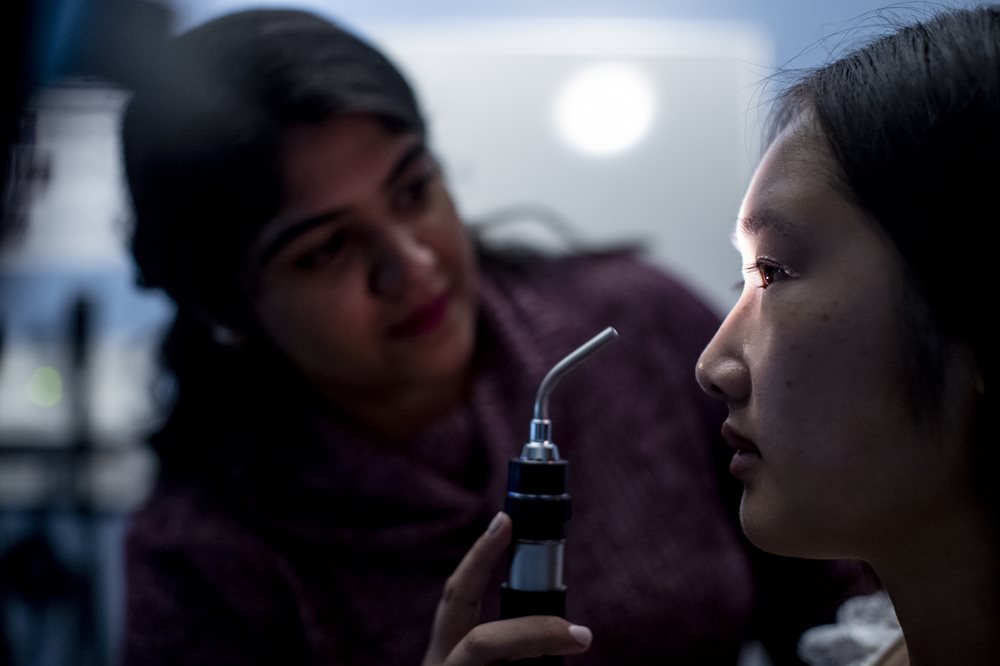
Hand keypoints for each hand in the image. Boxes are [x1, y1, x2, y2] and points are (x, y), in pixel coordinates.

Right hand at [422, 512, 592, 665]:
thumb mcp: (486, 662)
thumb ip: (512, 645)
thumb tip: (572, 631)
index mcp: (444, 653)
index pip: (456, 594)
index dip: (479, 556)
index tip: (506, 519)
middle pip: (482, 642)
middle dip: (533, 634)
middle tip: (582, 635)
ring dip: (544, 659)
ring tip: (576, 653)